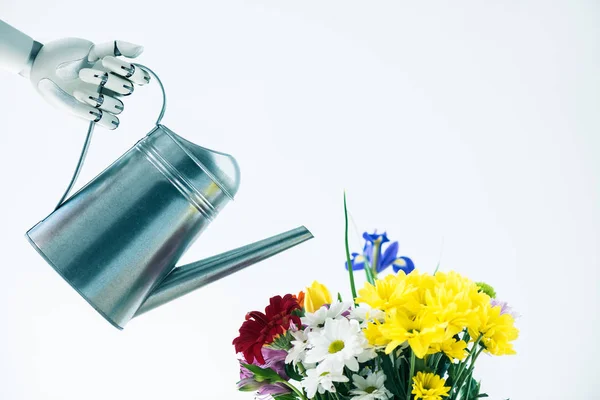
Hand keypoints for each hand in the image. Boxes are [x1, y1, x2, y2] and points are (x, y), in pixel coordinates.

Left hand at [29, 38, 149, 129]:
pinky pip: (110, 123)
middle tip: (83, 73)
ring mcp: (104, 103)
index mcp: (117, 73)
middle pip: (128, 90)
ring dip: (100, 99)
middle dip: (107, 81)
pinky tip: (81, 102)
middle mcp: (114, 89)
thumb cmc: (66, 55)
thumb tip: (142, 49)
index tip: (106, 61)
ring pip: (118, 108)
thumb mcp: (90, 49)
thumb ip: (116, 47)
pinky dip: (98, 115)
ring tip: (78, 91)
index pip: (141, 77)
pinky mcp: (93, 116)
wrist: (40, 65)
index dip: (131, 72)